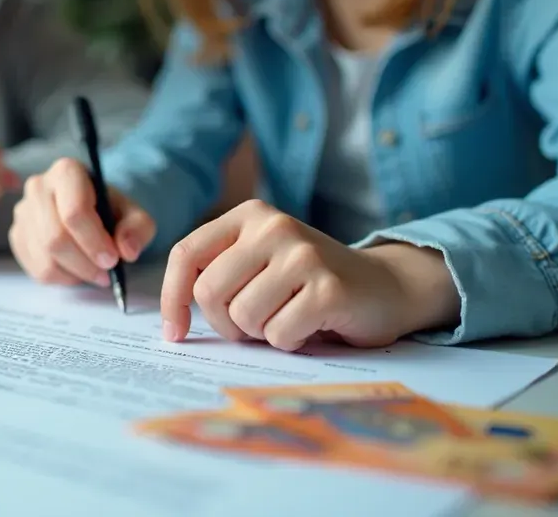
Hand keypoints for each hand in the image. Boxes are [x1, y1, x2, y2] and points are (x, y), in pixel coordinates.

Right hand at [9, 157, 156, 284]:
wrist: (90, 211)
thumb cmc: (110, 210)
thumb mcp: (134, 214)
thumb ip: (137, 228)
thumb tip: (127, 250)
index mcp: (67, 172)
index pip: (74, 212)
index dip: (94, 242)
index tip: (112, 260)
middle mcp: (38, 187)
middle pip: (56, 238)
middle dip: (84, 263)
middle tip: (105, 273)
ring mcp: (23, 212)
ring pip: (45, 257)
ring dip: (75, 274)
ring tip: (94, 273)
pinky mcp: (17, 235)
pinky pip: (36, 268)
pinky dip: (61, 278)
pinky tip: (76, 270)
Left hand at [160, 200, 460, 350]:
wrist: (386, 286)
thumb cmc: (307, 284)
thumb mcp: (257, 262)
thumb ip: (218, 273)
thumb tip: (171, 320)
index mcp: (248, 215)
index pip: (186, 255)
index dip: (172, 298)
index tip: (174, 332)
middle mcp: (274, 226)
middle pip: (210, 292)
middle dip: (225, 324)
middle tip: (252, 326)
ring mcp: (303, 254)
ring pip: (243, 317)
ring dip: (261, 333)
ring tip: (287, 318)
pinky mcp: (328, 288)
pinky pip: (279, 334)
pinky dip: (290, 342)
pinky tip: (311, 325)